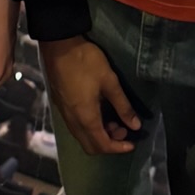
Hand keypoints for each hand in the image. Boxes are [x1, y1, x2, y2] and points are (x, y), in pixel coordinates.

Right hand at [39, 36, 141, 156]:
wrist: (58, 46)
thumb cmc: (86, 62)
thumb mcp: (110, 81)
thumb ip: (123, 106)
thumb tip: (135, 126)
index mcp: (85, 117)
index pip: (102, 145)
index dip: (119, 148)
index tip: (132, 143)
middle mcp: (73, 121)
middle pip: (90, 146)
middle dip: (109, 144)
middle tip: (123, 130)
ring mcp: (64, 114)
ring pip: (82, 137)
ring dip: (99, 135)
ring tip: (114, 120)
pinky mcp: (60, 106)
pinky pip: (76, 127)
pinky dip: (90, 128)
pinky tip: (99, 113)